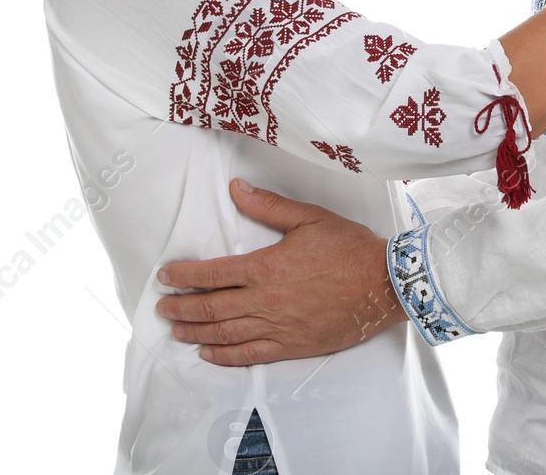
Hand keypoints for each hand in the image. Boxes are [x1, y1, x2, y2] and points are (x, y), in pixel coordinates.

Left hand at [154, 178, 401, 365]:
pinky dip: (225, 356)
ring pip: (225, 334)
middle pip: (210, 308)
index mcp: (266, 267)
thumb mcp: (308, 217)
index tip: (165, 276)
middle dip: (181, 308)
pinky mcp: (292, 346)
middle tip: (161, 308)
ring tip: (177, 330)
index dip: (184, 276)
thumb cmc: (348, 248)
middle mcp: (265, 301)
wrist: (383, 284)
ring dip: (195, 333)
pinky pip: (250, 355)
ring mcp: (277, 327)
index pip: (212, 273)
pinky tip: (209, 354)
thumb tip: (236, 189)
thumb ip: (268, 206)